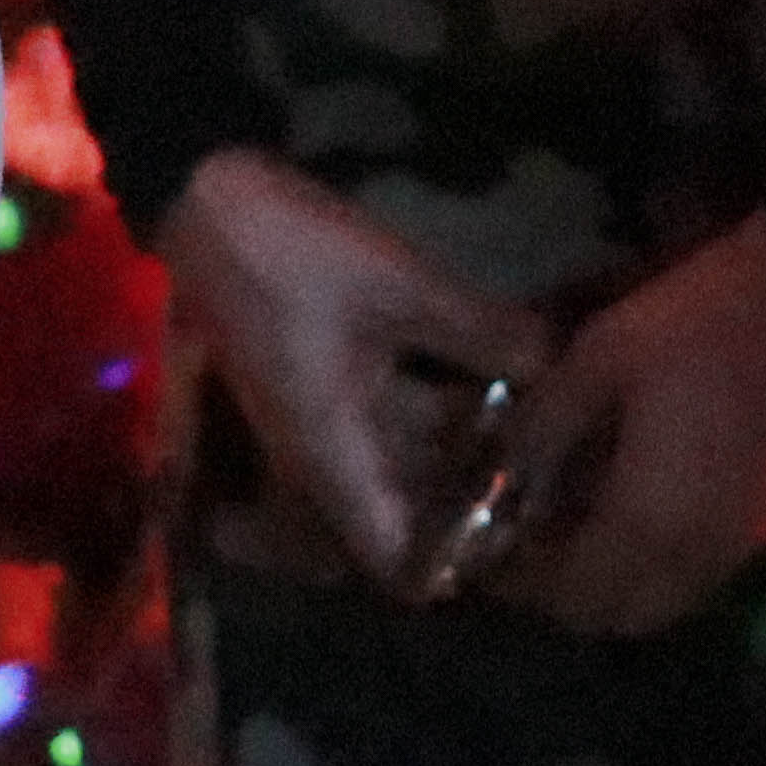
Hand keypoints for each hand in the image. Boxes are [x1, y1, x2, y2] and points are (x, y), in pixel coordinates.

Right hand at [160, 150, 558, 595]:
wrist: (207, 201)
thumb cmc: (292, 257)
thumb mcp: (398, 289)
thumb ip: (482, 333)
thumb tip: (558, 368)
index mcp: (331, 461)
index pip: (395, 562)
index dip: (456, 563)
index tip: (523, 535)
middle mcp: (324, 457)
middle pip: (407, 513)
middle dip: (475, 498)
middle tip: (556, 472)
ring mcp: (324, 418)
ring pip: (404, 460)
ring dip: (462, 447)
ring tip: (542, 419)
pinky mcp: (328, 379)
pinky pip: (393, 416)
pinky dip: (440, 406)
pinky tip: (498, 371)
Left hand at [496, 215, 765, 642]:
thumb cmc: (704, 320)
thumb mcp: (603, 353)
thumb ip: (547, 420)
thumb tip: (509, 464)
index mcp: (650, 523)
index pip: (578, 599)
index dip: (531, 585)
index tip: (505, 547)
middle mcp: (704, 554)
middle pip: (630, 617)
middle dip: (582, 593)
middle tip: (551, 538)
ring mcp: (755, 538)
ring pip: (679, 594)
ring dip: (634, 575)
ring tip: (604, 512)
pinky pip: (718, 562)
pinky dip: (679, 551)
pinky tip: (668, 488)